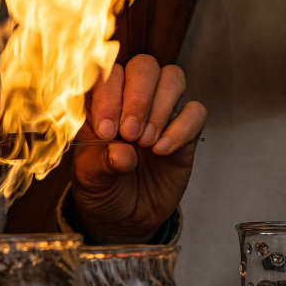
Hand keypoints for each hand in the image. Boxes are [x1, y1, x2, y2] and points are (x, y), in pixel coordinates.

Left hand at [71, 54, 205, 243]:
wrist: (126, 219)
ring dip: (160, 107)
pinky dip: (181, 128)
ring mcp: (161, 112)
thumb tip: (122, 153)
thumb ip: (100, 162)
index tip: (106, 131)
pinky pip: (195, 111)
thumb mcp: (90, 180)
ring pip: (172, 78)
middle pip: (143, 66)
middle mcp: (131, 99)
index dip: (108, 95)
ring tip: (145, 142)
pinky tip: (162, 150)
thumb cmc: (102, 189)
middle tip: (129, 133)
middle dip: (138, 96)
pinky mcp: (185, 130)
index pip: (106, 74)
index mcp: (100, 102)